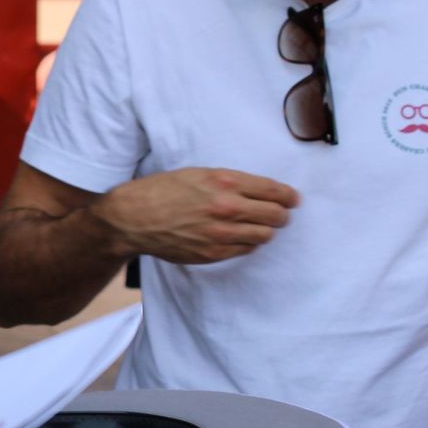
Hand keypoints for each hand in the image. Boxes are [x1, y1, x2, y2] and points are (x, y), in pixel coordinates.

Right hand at [90, 168, 297, 263]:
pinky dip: (248, 243)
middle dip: (282, 214)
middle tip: (281, 214)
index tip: (292, 199)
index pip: (273, 191)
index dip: (288, 196)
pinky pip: (245, 250)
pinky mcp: (213, 253)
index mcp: (225, 182)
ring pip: (264, 236)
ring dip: (266, 230)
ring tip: (261, 226)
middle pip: (275, 215)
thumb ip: (230, 181)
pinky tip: (241, 237)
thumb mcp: (198, 173)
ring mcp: (221, 234)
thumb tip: (258, 191)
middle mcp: (227, 208)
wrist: (134, 218)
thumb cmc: (163, 190)